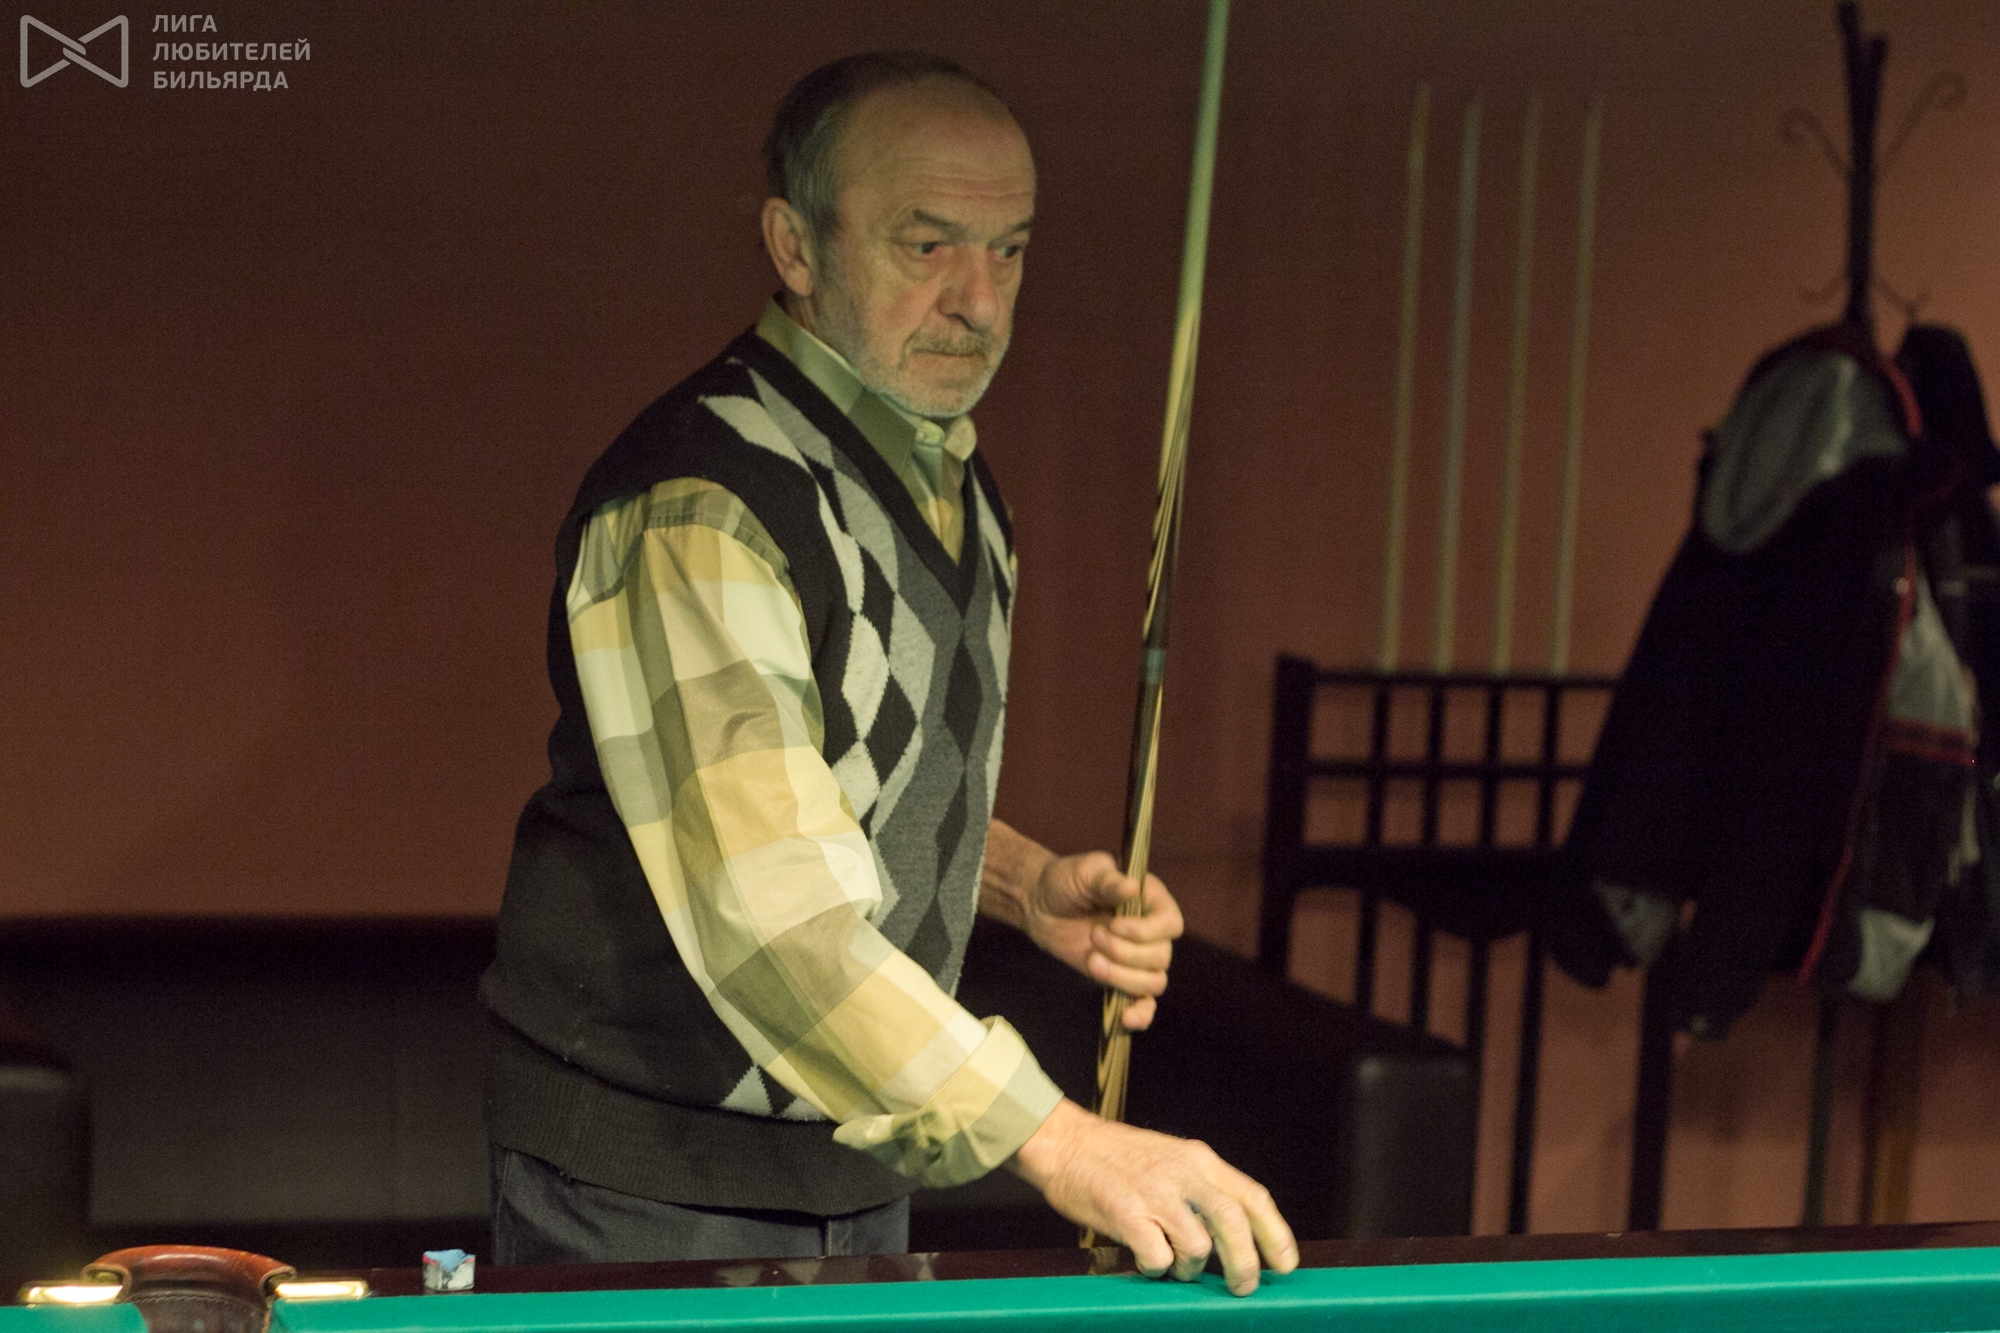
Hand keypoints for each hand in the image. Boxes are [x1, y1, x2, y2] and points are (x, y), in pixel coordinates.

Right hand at [1008, 1099, 1298, 1295]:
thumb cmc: (1116, 1157)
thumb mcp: (1171, 1158)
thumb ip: (1201, 1188)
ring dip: (1192, 1269)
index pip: (1253, 1196)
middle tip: (1242, 1287)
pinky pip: (1157, 1256)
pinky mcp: (1125, 1213)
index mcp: (1199, 1159)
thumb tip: (1234, 1234)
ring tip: (1177, 1269)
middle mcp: (1182, 1173)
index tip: (1286, 1265)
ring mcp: (1153, 1193)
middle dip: (1245, 1262)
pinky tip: (1147, 1262)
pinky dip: (1157, 1268)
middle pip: (1234, 1222)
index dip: (1277, 1234)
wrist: (1065, 1143)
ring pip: (1198, 1245)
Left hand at [1024, 850, 1183, 1029]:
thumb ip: (1108, 880)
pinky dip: (1140, 1014)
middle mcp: (1152, 932)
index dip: (1146, 931)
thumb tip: (1132, 888)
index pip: (1170, 923)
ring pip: (1153, 982)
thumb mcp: (1086, 871)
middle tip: (1093, 936)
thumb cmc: (1067, 881)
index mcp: (1151, 901)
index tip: (1115, 925)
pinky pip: (1144, 1004)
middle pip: (1160, 957)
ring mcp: (1137, 959)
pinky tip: (1124, 1018)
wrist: (1041, 904)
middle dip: (1124, 952)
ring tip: (1092, 961)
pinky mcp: (1121, 979)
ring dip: (1122, 977)